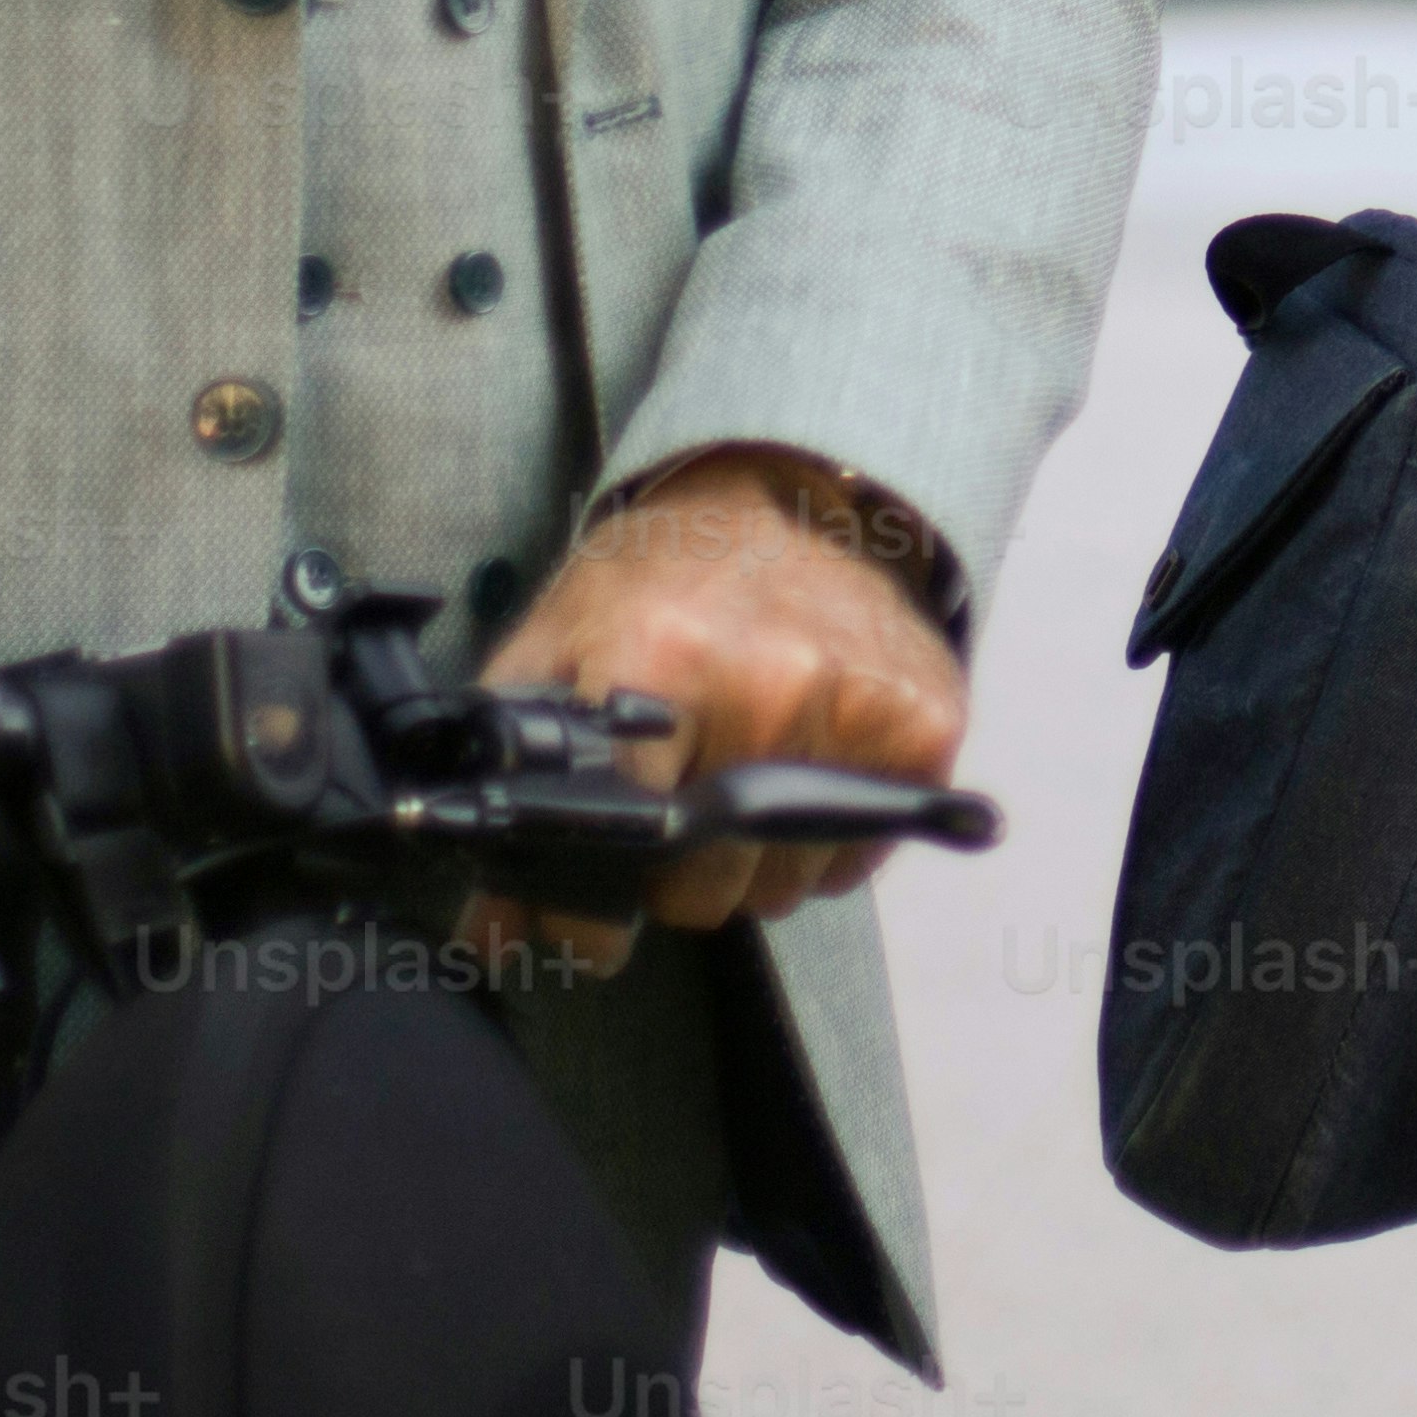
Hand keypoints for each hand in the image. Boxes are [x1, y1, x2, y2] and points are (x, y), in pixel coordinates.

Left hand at [475, 447, 967, 945]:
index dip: (592, 901)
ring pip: (788, 885)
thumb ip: (508, 781)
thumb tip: (492, 926)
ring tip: (740, 778)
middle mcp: (768, 683)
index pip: (623, 847)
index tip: (587, 916)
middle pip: (708, 889)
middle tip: (673, 807)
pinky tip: (802, 774)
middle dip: (676, 875)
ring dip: (755, 863)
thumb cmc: (665, 574)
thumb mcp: (558, 644)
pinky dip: (829, 841)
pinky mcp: (924, 723)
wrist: (790, 490)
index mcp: (662, 660)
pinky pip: (862, 857)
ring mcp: (855, 705)